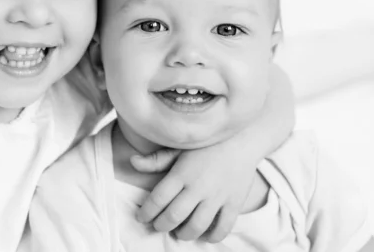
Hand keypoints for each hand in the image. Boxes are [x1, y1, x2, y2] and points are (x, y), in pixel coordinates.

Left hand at [132, 144, 256, 241]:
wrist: (242, 138)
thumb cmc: (206, 143)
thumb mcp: (179, 147)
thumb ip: (156, 159)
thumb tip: (132, 161)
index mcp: (181, 173)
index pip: (158, 199)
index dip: (146, 212)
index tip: (142, 217)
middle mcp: (198, 186)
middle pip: (174, 216)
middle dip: (161, 225)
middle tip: (158, 226)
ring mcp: (218, 196)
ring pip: (197, 226)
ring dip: (184, 234)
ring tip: (179, 232)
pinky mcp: (235, 203)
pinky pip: (223, 228)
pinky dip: (212, 237)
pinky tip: (204, 235)